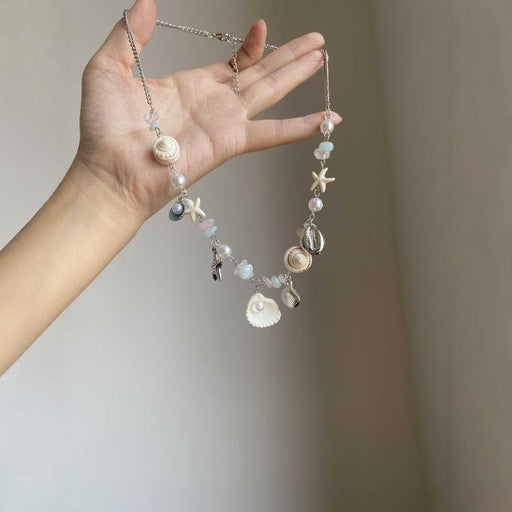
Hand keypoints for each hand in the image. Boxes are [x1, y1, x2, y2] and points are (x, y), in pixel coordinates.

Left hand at [71, 0, 341, 222]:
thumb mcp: (109, 68)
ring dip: (298, 75)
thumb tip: (146, 3)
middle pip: (261, 75)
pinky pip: (272, 133)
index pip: (233, 65)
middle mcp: (214, 104)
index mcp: (192, 86)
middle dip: (288, 57)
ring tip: (321, 58)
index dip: (251, 47)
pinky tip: (326, 120)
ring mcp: (225, 123)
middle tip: (316, 41)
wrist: (110, 170)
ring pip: (271, 93)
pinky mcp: (230, 141)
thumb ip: (130, 35)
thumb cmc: (105, 129)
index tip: (263, 27)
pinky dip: (301, 127)